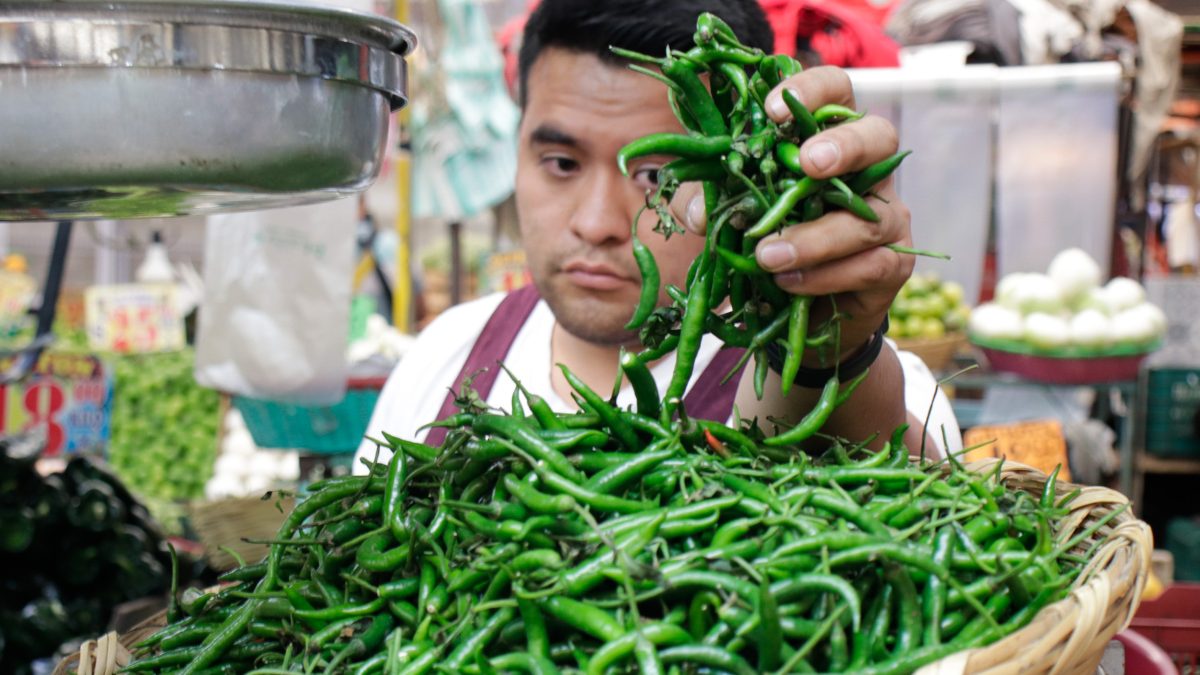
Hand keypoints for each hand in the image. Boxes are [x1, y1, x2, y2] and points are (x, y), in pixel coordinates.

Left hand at [675, 66, 913, 363]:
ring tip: (767, 257)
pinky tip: (788, 283)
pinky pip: (871, 264)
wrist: (796, 315)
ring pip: (870, 216)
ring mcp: (886, 216)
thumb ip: (705, 202)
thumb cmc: (763, 244)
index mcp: (825, 140)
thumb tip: (698, 212)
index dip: (811, 90)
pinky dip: (825, 275)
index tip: (771, 109)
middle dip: (845, 146)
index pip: (835, 92)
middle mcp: (866, 171)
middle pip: (879, 136)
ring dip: (816, 237)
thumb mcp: (726, 214)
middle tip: (808, 164)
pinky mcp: (893, 264)